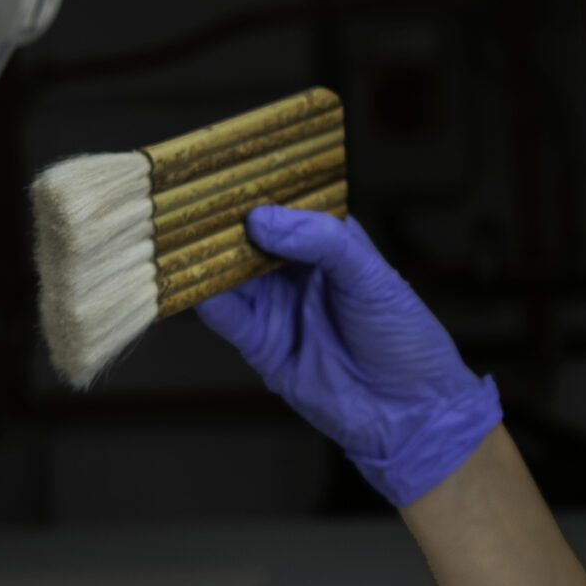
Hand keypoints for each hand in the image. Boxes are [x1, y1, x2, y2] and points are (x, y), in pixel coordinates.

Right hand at [194, 206, 499, 505]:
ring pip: (229, 274)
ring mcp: (278, 307)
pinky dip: (204, 298)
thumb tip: (261, 219)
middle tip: (186, 197)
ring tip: (175, 231)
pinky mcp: (262, 345)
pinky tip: (187, 279)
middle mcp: (297, 271)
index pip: (286, 206)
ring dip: (204, 256)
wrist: (410, 415)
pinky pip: (227, 317)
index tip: (224, 170)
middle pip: (249, 238)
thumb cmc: (406, 339)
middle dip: (220, 220)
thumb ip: (323, 242)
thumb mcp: (372, 278)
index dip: (258, 188)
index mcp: (329, 244)